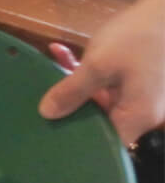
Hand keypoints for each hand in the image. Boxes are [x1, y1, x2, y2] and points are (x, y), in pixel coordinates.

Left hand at [40, 0, 164, 143]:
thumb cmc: (137, 40)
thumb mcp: (98, 65)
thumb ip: (72, 91)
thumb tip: (46, 115)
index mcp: (137, 116)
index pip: (106, 142)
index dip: (78, 138)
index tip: (49, 130)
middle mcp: (143, 112)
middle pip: (101, 118)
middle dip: (71, 101)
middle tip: (39, 90)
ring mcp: (142, 94)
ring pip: (101, 96)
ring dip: (75, 79)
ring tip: (52, 58)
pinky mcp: (139, 78)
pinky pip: (109, 81)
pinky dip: (88, 69)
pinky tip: (62, 50)